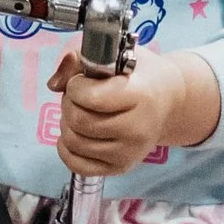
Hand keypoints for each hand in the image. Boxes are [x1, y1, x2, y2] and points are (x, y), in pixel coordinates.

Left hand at [50, 47, 222, 177]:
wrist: (169, 101)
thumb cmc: (140, 75)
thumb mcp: (116, 55)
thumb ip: (80, 61)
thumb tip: (54, 84)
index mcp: (140, 96)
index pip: (90, 98)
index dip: (76, 86)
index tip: (83, 80)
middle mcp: (137, 129)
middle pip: (78, 120)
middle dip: (69, 103)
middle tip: (79, 96)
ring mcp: (129, 152)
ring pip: (73, 142)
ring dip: (67, 124)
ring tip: (80, 112)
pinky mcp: (121, 167)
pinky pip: (77, 165)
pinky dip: (67, 149)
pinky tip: (76, 133)